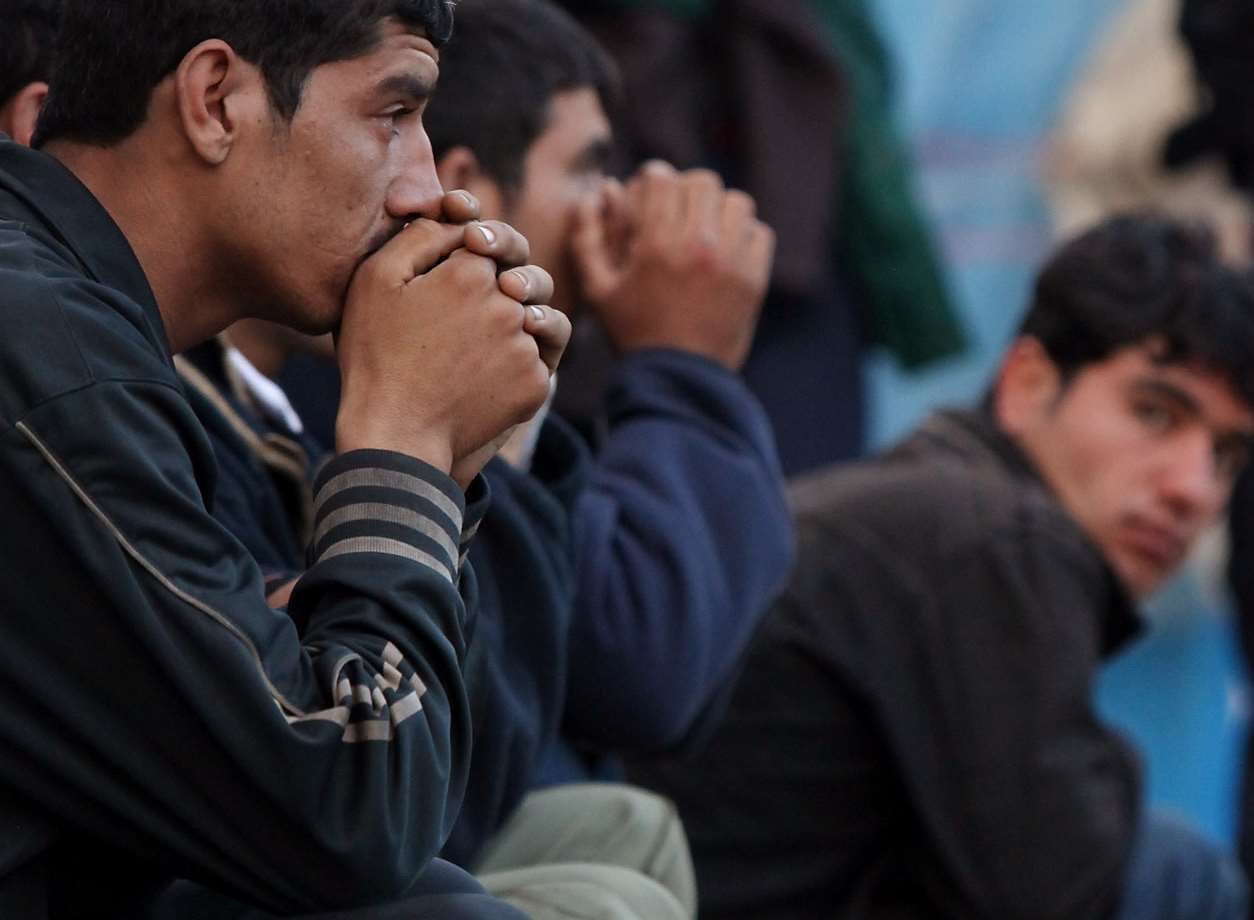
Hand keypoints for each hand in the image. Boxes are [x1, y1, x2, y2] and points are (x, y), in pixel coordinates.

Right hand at [334, 216, 564, 477]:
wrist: (396, 435)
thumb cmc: (376, 354)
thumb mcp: (376, 279)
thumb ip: (420, 235)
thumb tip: (455, 217)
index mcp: (472, 271)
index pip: (484, 244)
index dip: (466, 255)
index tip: (445, 278)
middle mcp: (509, 304)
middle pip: (516, 277)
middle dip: (498, 285)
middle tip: (461, 315)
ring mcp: (527, 347)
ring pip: (534, 317)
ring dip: (514, 323)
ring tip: (475, 344)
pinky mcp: (536, 384)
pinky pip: (538, 360)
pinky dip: (515, 363)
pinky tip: (482, 376)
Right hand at [572, 162, 774, 370]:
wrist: (679, 378)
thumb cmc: (633, 333)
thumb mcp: (598, 289)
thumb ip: (589, 238)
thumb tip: (594, 193)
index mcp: (657, 243)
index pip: (662, 177)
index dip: (652, 180)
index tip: (649, 196)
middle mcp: (698, 244)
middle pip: (702, 182)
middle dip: (686, 191)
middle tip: (678, 211)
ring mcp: (731, 260)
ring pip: (737, 202)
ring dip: (719, 210)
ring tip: (705, 229)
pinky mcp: (754, 278)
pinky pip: (759, 233)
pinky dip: (745, 235)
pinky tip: (726, 252)